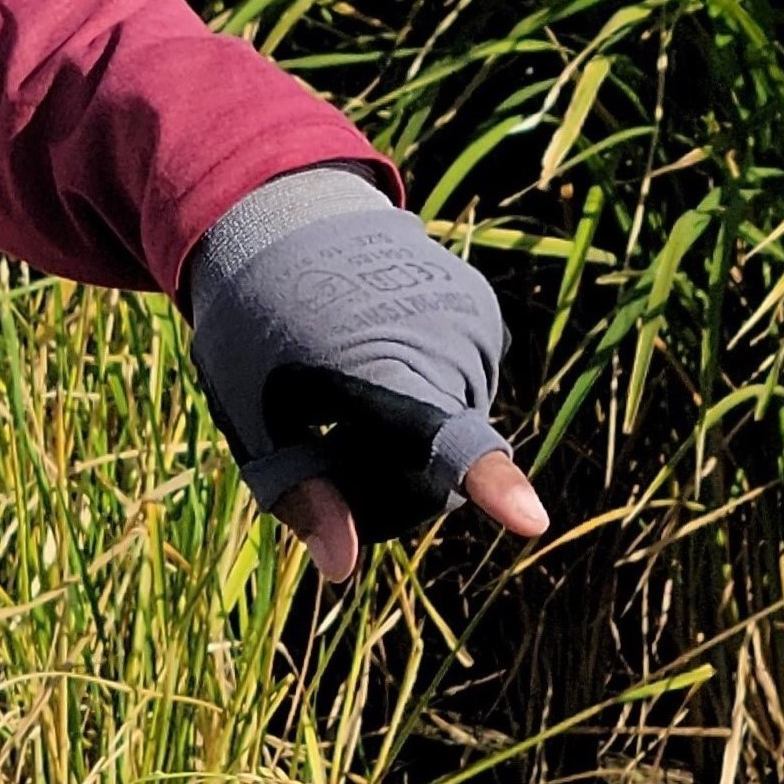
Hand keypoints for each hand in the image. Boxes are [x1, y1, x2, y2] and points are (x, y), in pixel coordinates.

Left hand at [179, 169, 550, 588]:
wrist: (284, 214)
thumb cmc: (254, 326)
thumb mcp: (252, 413)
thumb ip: (297, 493)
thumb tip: (342, 569)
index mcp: (377, 369)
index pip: (443, 442)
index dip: (492, 488)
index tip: (531, 522)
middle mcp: (443, 341)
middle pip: (437, 471)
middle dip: (384, 477)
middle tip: (324, 427)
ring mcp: (471, 320)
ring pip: (457, 433)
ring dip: (409, 436)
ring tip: (350, 379)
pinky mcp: (482, 308)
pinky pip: (466, 388)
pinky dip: (429, 393)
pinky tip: (381, 357)